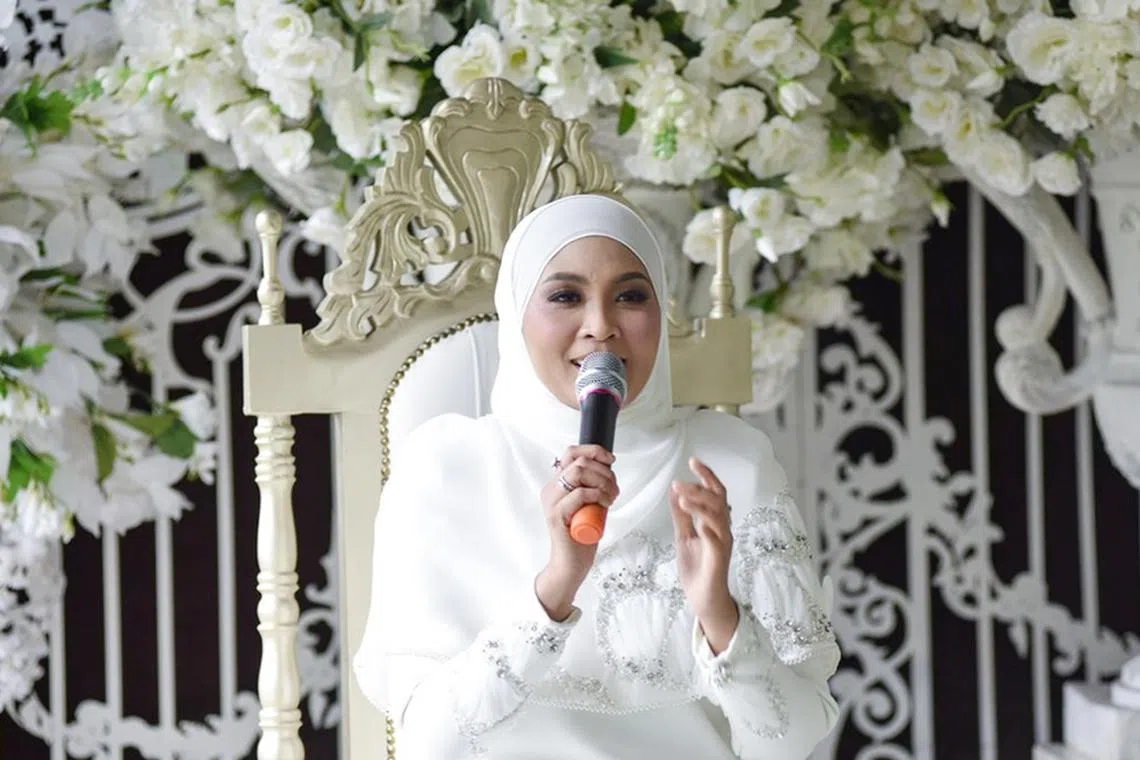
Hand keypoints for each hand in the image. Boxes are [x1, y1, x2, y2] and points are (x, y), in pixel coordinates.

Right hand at [536, 445, 617, 618]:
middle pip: (579, 461)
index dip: (594, 451)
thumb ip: (593, 486)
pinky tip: (605, 504)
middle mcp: (551, 490)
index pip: (571, 453)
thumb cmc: (582, 536)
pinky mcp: (556, 515)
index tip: (611, 461)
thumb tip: (609, 468)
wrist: (571, 565)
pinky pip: (579, 493)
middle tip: (615, 490)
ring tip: (611, 498)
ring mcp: (552, 502)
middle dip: (605, 472)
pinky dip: (597, 494)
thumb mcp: (590, 504)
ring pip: (578, 472)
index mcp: (557, 485)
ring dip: (602, 482)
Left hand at [670, 457, 737, 649]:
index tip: (693, 461)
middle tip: (679, 481)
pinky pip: (716, 539)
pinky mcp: (719, 558)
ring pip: (718, 515)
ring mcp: (723, 543)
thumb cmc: (697, 568)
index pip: (714, 493)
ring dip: (700, 504)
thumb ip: (681, 516)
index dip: (706, 476)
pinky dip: (706, 527)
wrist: (703, 598)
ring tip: (682, 496)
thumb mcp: (683, 537)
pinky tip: (695, 520)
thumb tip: (674, 491)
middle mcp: (723, 529)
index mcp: (715, 522)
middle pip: (718, 499)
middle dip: (701, 486)